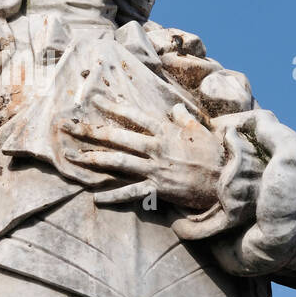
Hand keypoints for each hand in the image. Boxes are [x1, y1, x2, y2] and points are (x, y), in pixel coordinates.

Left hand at [62, 97, 224, 209]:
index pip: (133, 115)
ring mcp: (155, 169)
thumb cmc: (216, 154)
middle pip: (116, 136)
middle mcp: (155, 148)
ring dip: (92, 158)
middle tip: (66, 126)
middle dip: (89, 130)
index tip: (93, 98)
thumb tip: (174, 107)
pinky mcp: (158, 189)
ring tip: (72, 156)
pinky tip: (96, 198)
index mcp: (165, 131)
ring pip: (117, 162)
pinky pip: (131, 193)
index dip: (112, 106)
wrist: (228, 181)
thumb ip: (183, 118)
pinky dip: (113, 196)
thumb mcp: (200, 130)